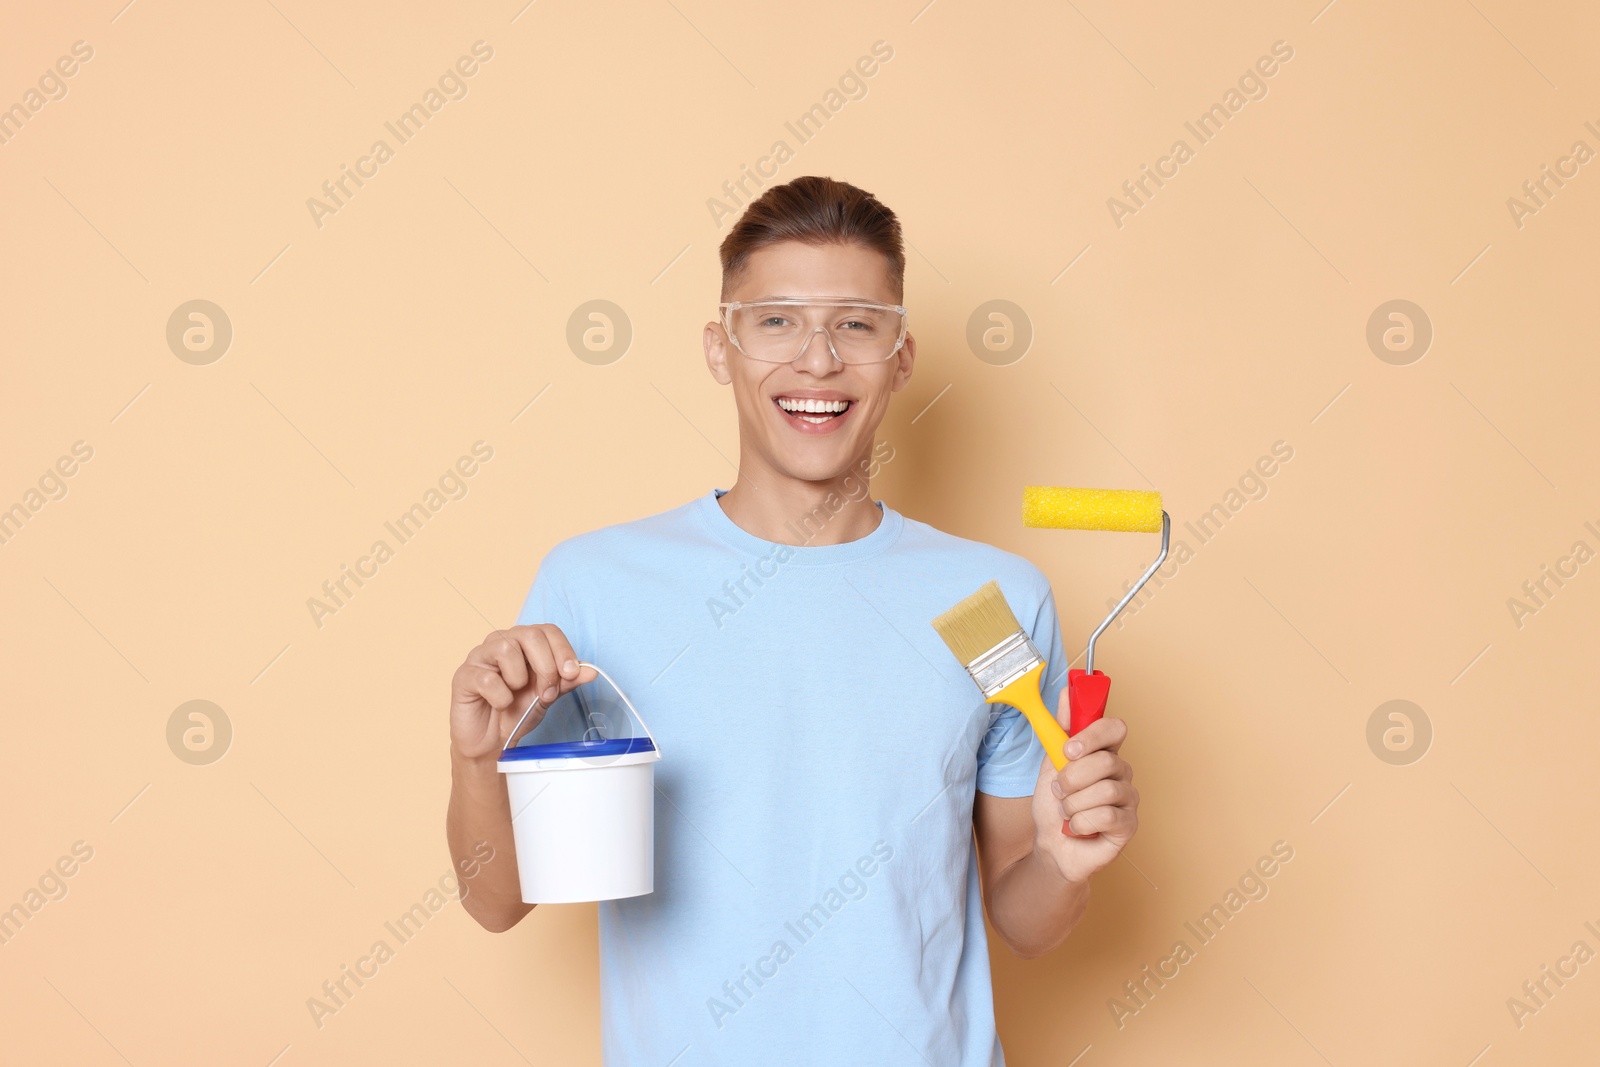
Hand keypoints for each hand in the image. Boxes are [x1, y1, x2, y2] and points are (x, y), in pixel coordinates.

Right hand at [449, 624, 596, 760]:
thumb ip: (567, 681)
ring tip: (516, 696)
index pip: (548, 630)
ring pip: (506, 649)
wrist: (491, 742)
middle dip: (546, 667)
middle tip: (547, 693)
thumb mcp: (548, 696)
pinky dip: (500, 697)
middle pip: (530, 635)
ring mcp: (480, 656)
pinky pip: (487, 678)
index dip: (563, 651)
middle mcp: (501, 642)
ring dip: (520, 680)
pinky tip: (499, 704)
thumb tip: (590, 671)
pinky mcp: (464, 675)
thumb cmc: (517, 712)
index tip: (571, 674)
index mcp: (524, 643)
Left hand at [1029, 714, 1138, 884]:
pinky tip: (1077, 827)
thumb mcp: (1050, 762)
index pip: (1115, 728)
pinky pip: (1105, 816)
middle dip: (1072, 778)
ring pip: (1105, 790)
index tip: (1069, 750)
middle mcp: (1121, 773)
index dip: (1093, 736)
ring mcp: (1128, 799)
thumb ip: (1060, 729)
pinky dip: (1081, 823)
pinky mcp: (1129, 825)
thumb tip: (1065, 693)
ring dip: (1074, 803)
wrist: (1051, 846)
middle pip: (1106, 761)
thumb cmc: (1054, 805)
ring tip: (1067, 811)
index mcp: (1104, 752)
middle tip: (1060, 790)